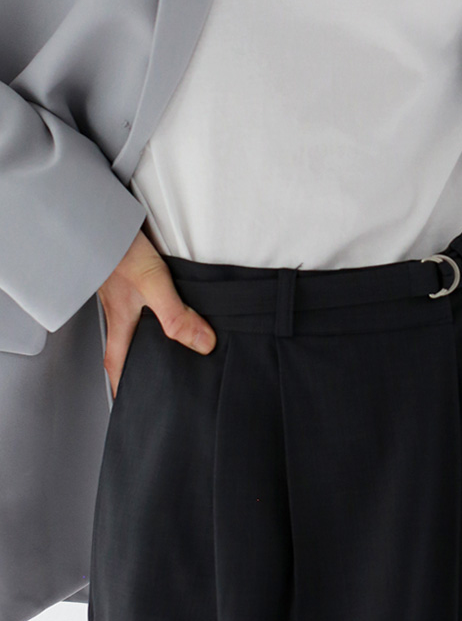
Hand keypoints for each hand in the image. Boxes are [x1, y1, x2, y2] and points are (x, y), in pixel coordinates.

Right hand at [98, 229, 216, 399]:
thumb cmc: (118, 247)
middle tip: (151, 378)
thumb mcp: (153, 283)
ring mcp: (118, 290)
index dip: (123, 386)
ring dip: (144, 334)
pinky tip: (163, 300)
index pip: (117, 363)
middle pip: (124, 345)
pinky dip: (147, 307)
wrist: (100, 217)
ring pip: (131, 321)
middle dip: (135, 364)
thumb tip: (202, 344)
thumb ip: (176, 315)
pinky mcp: (123, 272)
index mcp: (121, 319)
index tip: (129, 404)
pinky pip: (136, 299)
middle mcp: (117, 308)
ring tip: (165, 343)